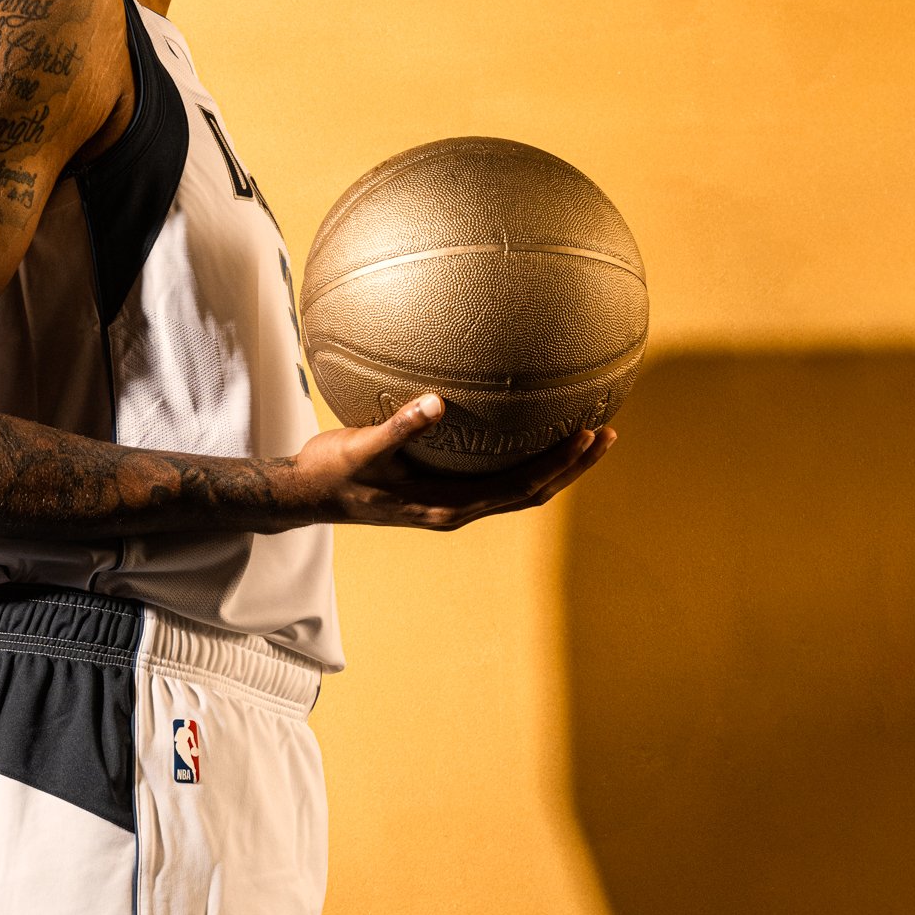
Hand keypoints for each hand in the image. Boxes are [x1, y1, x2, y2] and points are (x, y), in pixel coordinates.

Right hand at [292, 393, 614, 530]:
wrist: (307, 495)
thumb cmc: (331, 471)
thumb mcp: (362, 447)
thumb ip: (400, 428)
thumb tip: (437, 403)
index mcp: (447, 507)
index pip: (520, 487)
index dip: (557, 463)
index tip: (587, 433)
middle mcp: (456, 511)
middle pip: (532, 492)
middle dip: (572, 466)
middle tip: (607, 432)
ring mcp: (450, 505)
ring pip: (518, 489)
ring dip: (554, 467)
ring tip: (584, 434)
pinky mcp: (441, 495)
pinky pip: (495, 479)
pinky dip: (522, 459)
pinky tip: (525, 431)